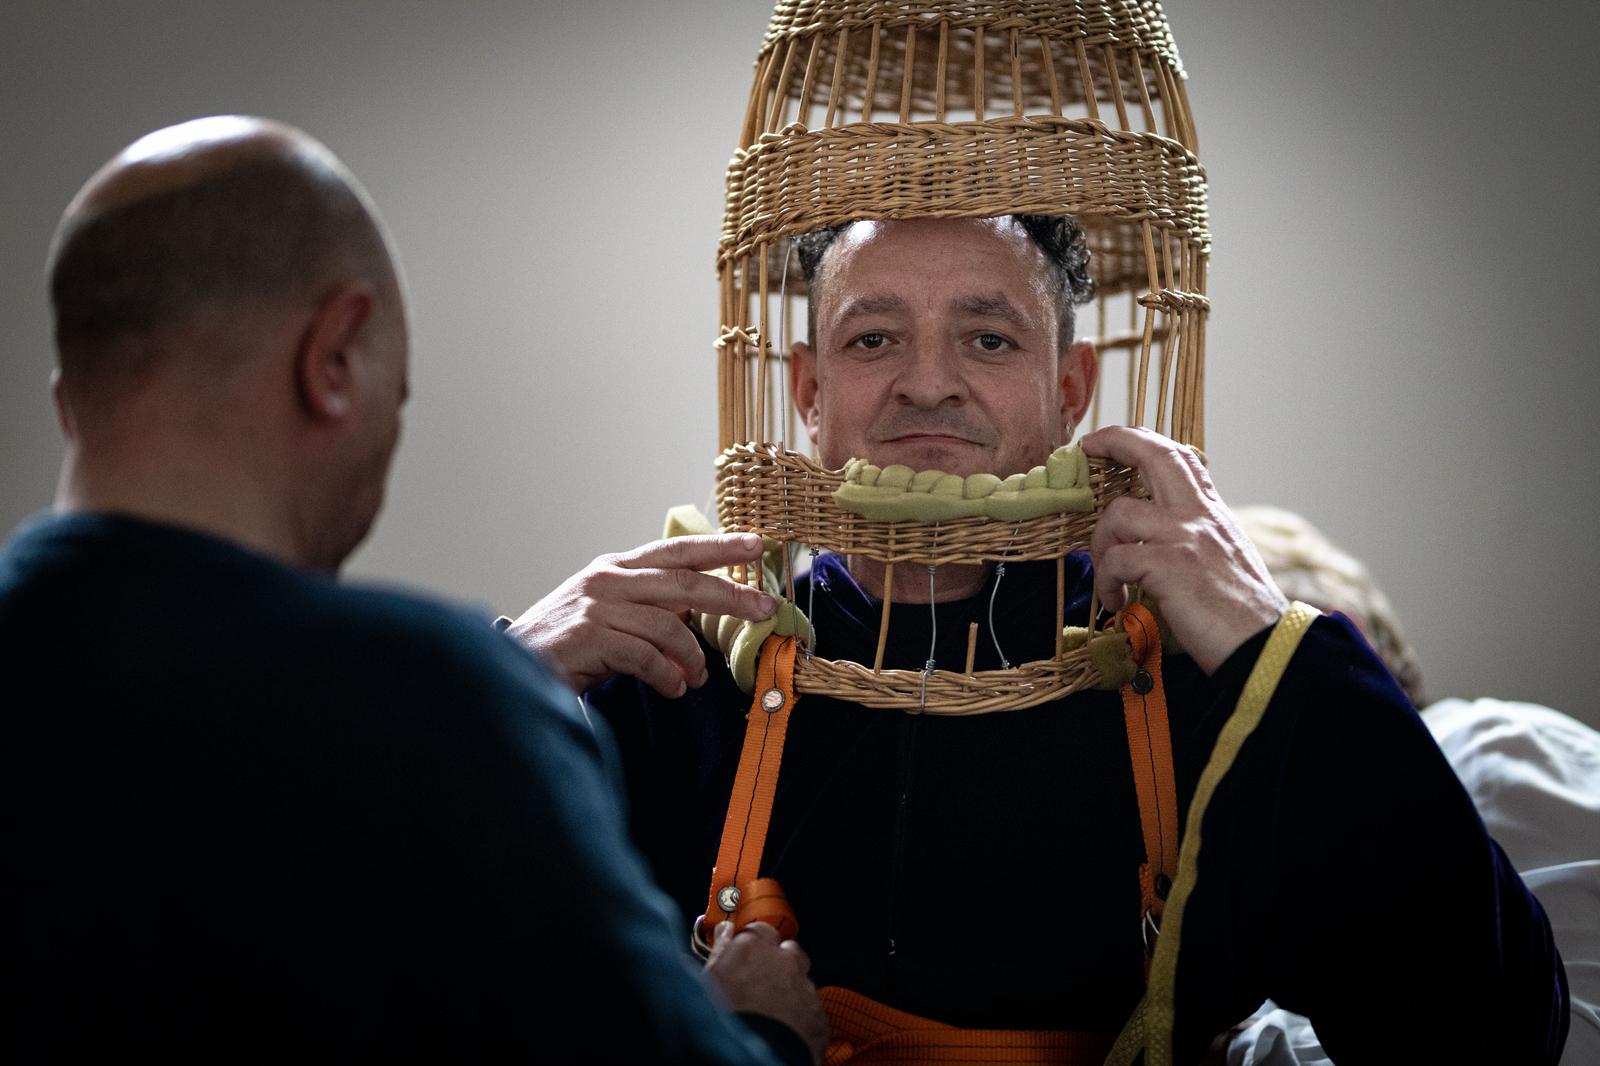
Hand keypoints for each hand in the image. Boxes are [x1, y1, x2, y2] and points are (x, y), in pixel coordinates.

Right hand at [507, 534, 775, 696]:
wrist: (513, 666)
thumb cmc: (567, 646)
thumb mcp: (609, 615)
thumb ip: (648, 610)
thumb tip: (697, 622)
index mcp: (615, 568)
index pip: (676, 550)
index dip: (718, 546)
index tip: (755, 544)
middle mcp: (607, 580)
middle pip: (683, 581)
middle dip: (730, 595)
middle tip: (763, 609)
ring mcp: (596, 607)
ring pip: (668, 624)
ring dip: (691, 657)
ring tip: (695, 679)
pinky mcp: (589, 637)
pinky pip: (646, 656)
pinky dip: (666, 675)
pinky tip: (672, 688)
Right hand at [704, 921, 827, 1065]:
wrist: (752, 1061)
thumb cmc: (725, 1019)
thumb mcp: (709, 979)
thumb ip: (720, 949)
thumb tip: (724, 930)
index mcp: (753, 947)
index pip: (759, 929)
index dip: (754, 942)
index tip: (747, 953)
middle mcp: (783, 960)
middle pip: (786, 949)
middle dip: (777, 960)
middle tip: (760, 981)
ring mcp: (804, 985)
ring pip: (801, 976)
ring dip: (790, 984)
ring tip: (773, 1006)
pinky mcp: (818, 1012)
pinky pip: (811, 1004)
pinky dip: (800, 1010)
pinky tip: (785, 1024)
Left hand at [1081, 426, 1288, 673]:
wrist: (1266, 645)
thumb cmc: (1241, 613)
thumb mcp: (1223, 558)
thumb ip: (1194, 538)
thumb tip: (1156, 538)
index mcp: (1212, 512)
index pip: (1178, 457)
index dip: (1139, 440)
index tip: (1109, 441)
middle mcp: (1200, 515)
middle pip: (1155, 454)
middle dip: (1114, 441)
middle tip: (1083, 449)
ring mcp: (1185, 537)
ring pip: (1118, 513)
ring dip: (1100, 546)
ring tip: (1109, 581)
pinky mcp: (1170, 566)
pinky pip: (1116, 560)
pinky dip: (1106, 582)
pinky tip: (1117, 602)